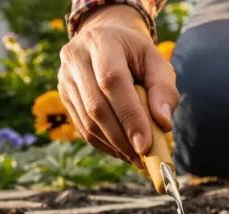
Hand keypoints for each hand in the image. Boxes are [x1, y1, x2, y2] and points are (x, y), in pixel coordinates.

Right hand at [57, 5, 178, 167]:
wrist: (107, 38)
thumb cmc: (137, 54)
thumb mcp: (157, 62)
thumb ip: (164, 90)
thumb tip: (164, 124)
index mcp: (101, 42)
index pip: (112, 82)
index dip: (129, 116)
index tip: (145, 145)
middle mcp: (75, 58)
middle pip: (96, 106)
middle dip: (122, 138)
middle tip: (145, 158)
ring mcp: (65, 79)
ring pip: (87, 121)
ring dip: (114, 145)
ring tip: (138, 159)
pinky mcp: (64, 97)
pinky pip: (82, 128)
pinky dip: (105, 144)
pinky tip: (123, 151)